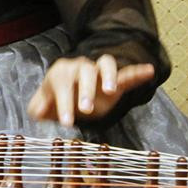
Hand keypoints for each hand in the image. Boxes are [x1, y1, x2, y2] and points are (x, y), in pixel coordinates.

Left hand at [25, 54, 155, 126]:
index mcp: (62, 72)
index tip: (67, 123)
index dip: (64, 103)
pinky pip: (127, 72)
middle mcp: (81, 67)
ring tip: (111, 90)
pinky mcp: (116, 80)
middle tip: (86, 109)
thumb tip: (38, 113)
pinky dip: (138, 72)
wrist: (70, 89)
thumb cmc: (57, 97)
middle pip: (85, 71)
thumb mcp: (44, 105)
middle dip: (86, 90)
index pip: (63, 84)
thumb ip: (38, 108)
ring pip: (106, 64)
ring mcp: (99, 72)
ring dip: (108, 75)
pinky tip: (149, 70)